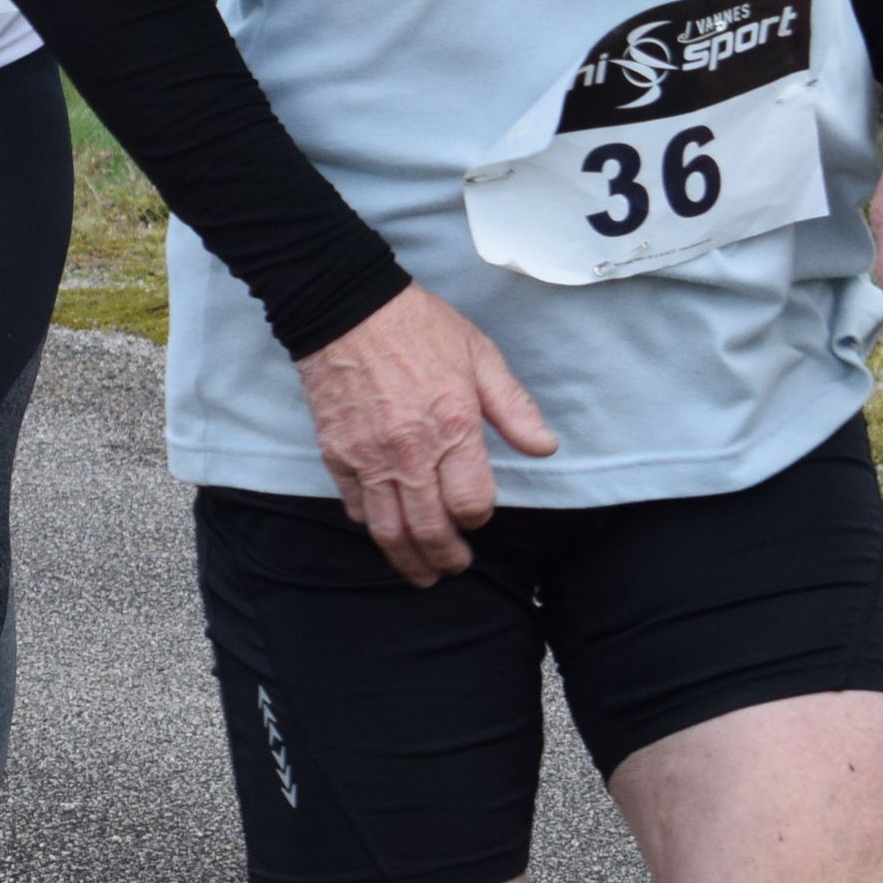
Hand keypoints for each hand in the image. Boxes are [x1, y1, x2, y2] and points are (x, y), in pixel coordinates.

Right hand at [294, 285, 559, 582]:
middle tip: (453, 567)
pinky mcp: (337, 455)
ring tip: (421, 573)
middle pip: (431, 529)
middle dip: (446, 558)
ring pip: (389, 530)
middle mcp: (410, 452)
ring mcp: (369, 457)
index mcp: (453, 427)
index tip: (477, 514)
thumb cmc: (417, 327)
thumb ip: (514, 408)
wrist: (346, 308)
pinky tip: (385, 530)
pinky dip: (371, 526)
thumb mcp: (480, 355)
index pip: (471, 503)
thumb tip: (545, 448)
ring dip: (408, 559)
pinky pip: (355, 506)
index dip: (478, 518)